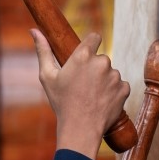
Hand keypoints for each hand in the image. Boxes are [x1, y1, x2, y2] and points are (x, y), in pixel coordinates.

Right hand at [32, 30, 129, 158]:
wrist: (81, 129)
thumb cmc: (61, 103)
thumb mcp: (47, 77)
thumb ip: (43, 50)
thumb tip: (34, 30)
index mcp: (83, 56)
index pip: (94, 37)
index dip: (91, 45)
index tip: (86, 55)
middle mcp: (101, 62)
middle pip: (101, 58)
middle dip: (94, 68)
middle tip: (83, 85)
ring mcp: (115, 75)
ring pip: (111, 73)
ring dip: (104, 81)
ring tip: (91, 96)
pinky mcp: (124, 88)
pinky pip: (120, 85)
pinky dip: (113, 92)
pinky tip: (102, 101)